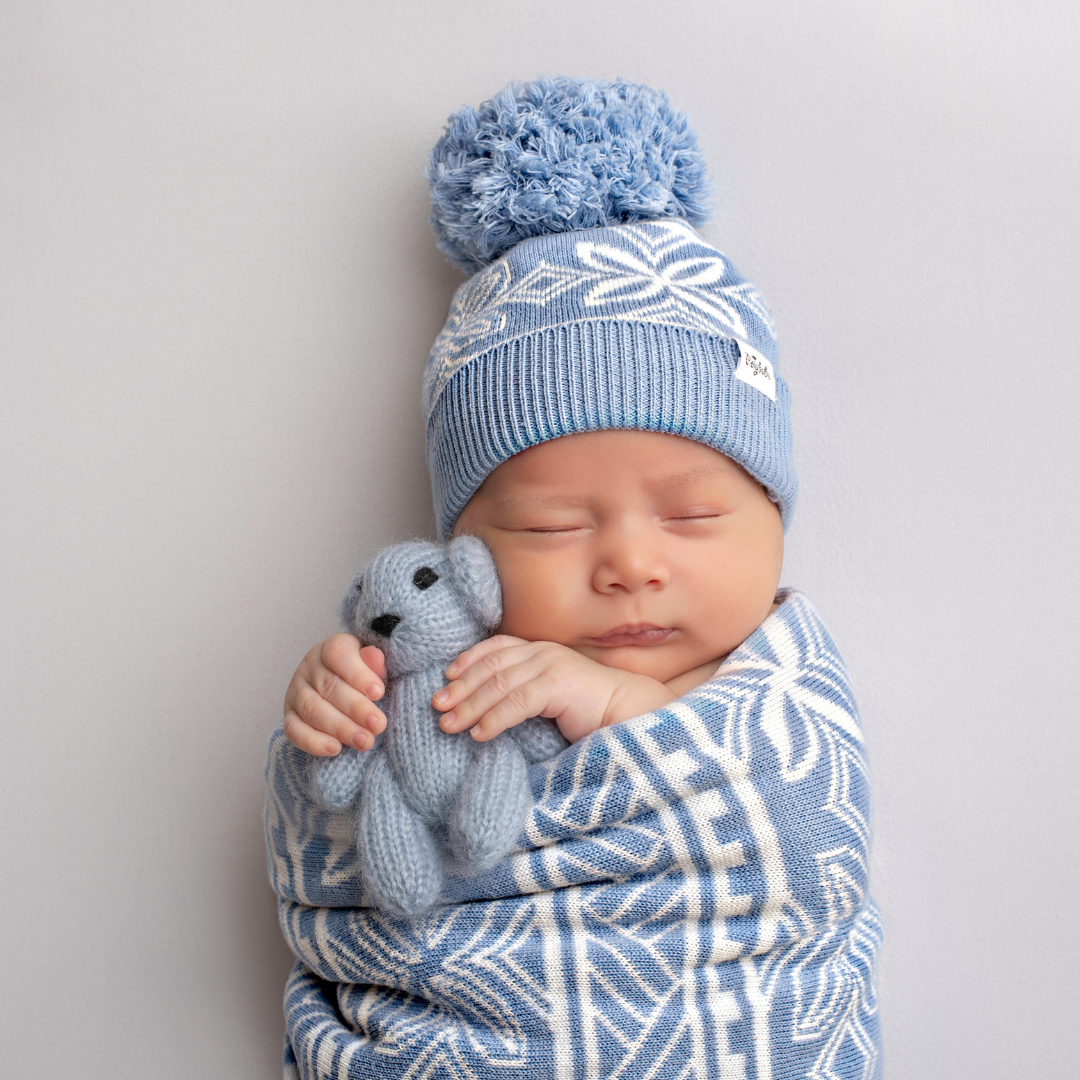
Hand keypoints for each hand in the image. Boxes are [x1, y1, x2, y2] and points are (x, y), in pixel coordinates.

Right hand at [283, 634, 387, 755]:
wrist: (345, 690)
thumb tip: (375, 657)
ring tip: (365, 741)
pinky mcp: (290, 716)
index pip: (338, 655)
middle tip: (378, 725)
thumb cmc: (364, 676)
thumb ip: (374, 661)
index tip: (379, 692)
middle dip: (356, 708)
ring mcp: (296, 692)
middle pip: (328, 686)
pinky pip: (294, 730)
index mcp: (331, 648)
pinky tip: (335, 749)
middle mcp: (309, 667)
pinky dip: (313, 742)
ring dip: (340, 728)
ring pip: (312, 709)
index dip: (358, 674)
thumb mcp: (374, 664)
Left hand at [433, 635, 675, 743]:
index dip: (468, 660)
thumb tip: (489, 707)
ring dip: (470, 706)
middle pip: (490, 666)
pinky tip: (479, 735)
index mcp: (542, 652)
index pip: (496, 648)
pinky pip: (516, 702)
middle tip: (436, 706)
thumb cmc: (594, 713)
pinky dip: (493, 719)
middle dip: (460, 686)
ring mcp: (552, 666)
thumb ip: (527, 694)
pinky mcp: (559, 685)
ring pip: (498, 685)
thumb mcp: (553, 697)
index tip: (447, 678)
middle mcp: (544, 653)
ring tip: (448, 725)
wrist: (634, 716)